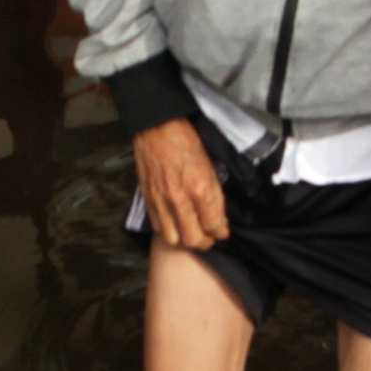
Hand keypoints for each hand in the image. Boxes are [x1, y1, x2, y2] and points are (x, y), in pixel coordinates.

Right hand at [135, 119, 230, 250]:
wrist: (156, 128)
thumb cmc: (186, 141)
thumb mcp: (210, 165)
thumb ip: (214, 194)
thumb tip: (219, 216)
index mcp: (200, 188)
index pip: (214, 225)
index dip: (221, 232)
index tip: (222, 231)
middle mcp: (180, 200)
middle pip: (194, 239)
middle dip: (205, 242)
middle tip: (208, 237)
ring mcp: (162, 202)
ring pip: (174, 239)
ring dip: (184, 239)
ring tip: (190, 233)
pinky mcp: (149, 201)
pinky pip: (159, 228)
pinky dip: (168, 230)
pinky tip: (174, 223)